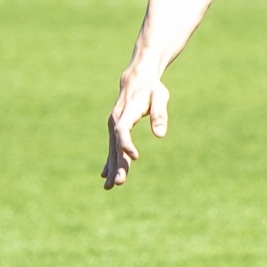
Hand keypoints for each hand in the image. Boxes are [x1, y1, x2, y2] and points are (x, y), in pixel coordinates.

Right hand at [103, 69, 169, 188]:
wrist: (136, 79)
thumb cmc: (152, 89)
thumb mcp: (160, 97)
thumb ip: (160, 114)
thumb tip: (160, 135)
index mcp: (126, 112)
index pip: (122, 130)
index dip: (126, 143)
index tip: (135, 157)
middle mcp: (116, 121)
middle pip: (115, 145)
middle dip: (117, 164)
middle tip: (119, 182)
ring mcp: (113, 126)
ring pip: (112, 149)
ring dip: (112, 168)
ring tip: (110, 186)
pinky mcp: (115, 129)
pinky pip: (112, 148)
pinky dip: (109, 161)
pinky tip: (105, 175)